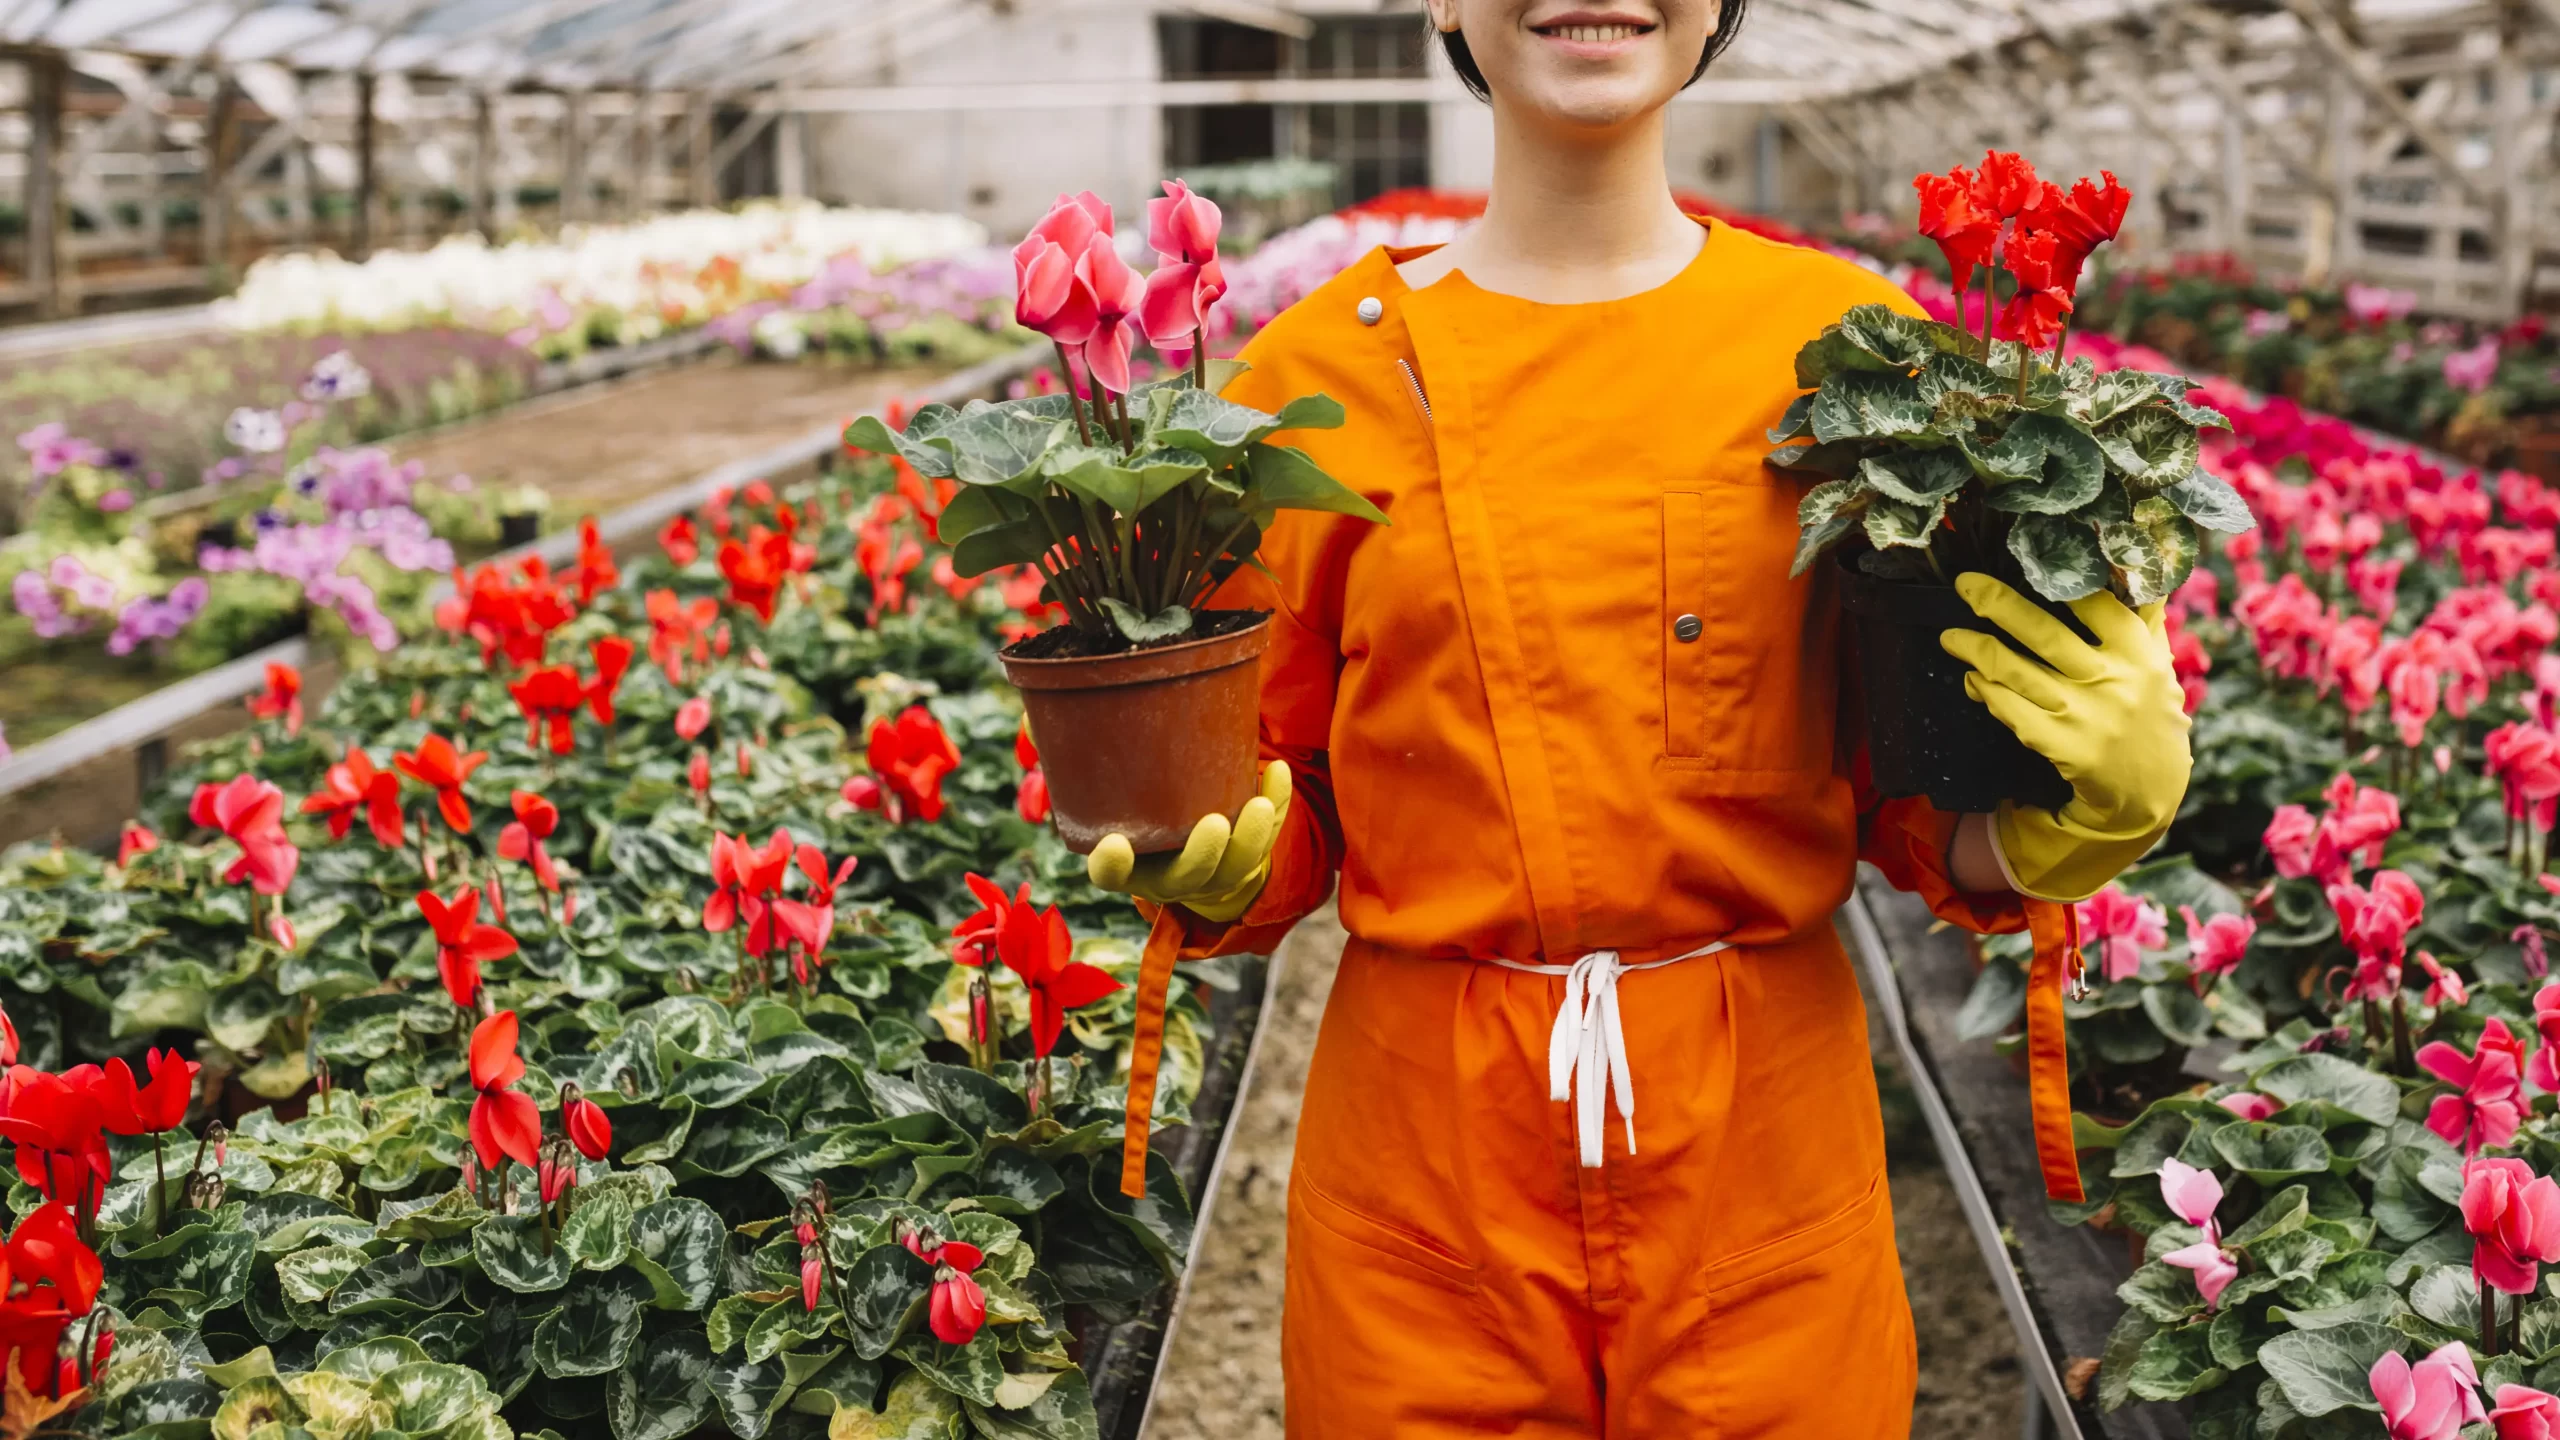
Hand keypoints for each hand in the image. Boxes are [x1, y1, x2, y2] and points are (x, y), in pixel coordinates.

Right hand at [1085, 761, 1290, 922]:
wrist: (1182, 835)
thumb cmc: (1131, 804)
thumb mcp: (1097, 791)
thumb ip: (1068, 757)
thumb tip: (1032, 722)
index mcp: (1127, 866)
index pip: (1110, 874)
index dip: (1112, 866)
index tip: (1114, 845)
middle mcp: (1170, 876)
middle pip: (1189, 879)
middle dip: (1203, 856)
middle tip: (1214, 825)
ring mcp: (1214, 870)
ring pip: (1238, 869)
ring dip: (1252, 840)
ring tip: (1259, 805)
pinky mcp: (1250, 851)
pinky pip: (1270, 836)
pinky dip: (1279, 805)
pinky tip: (1277, 771)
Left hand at [1939, 573, 2192, 901]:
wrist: (2151, 790)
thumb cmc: (2147, 713)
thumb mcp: (2156, 665)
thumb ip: (2141, 620)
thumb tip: (2127, 562)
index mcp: (2140, 654)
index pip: (2098, 605)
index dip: (2062, 581)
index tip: (2027, 558)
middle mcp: (2114, 681)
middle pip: (2045, 634)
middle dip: (1999, 604)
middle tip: (1965, 584)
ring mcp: (2086, 717)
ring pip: (2017, 673)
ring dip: (1977, 650)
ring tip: (1950, 636)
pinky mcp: (2064, 748)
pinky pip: (2012, 712)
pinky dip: (1988, 693)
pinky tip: (1973, 680)